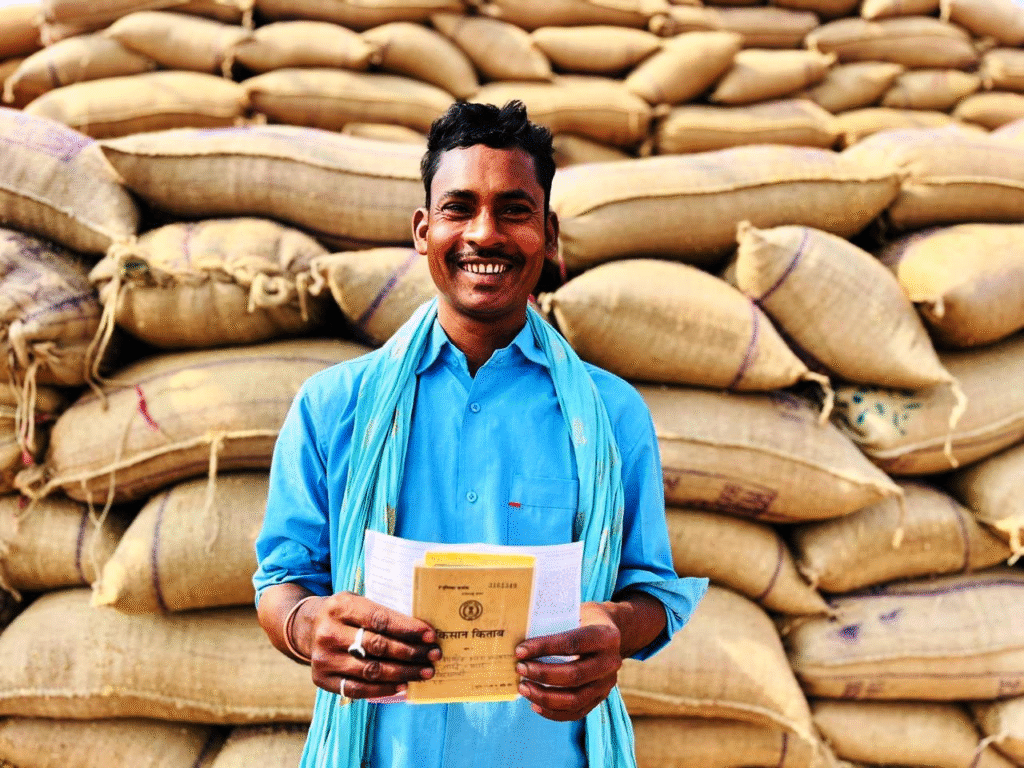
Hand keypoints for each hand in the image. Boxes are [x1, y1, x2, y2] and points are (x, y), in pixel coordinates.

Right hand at [307, 592, 440, 699]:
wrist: (308, 627)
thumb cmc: (346, 614)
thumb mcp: (358, 601)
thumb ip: (383, 612)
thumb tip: (422, 630)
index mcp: (340, 606)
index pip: (379, 619)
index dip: (407, 628)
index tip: (430, 635)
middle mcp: (329, 633)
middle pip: (377, 646)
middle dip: (411, 652)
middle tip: (433, 655)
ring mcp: (324, 658)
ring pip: (371, 670)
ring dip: (403, 673)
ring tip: (425, 672)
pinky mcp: (322, 679)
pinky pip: (357, 689)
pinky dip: (383, 689)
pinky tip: (403, 685)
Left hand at [513, 602, 621, 721]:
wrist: (612, 634)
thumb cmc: (585, 620)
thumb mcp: (576, 613)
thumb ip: (554, 625)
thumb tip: (520, 639)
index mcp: (606, 636)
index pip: (572, 643)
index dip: (544, 648)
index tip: (520, 650)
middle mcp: (611, 662)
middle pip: (574, 675)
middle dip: (542, 674)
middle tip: (520, 669)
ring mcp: (607, 684)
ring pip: (574, 699)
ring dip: (545, 696)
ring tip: (523, 687)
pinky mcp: (601, 698)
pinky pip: (576, 712)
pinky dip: (553, 712)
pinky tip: (534, 704)